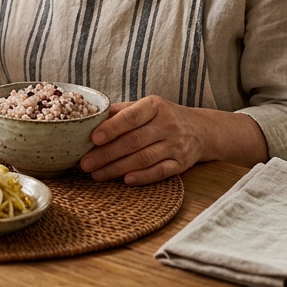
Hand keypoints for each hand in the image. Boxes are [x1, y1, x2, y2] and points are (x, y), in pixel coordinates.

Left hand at [80, 95, 205, 184]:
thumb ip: (119, 112)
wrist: (201, 129)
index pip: (131, 117)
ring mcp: (176, 145)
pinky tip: (126, 181)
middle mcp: (168, 124)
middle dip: (106, 154)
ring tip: (96, 174)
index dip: (111, 128)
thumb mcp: (145, 107)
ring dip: (117, 168)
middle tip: (85, 164)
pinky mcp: (182, 163)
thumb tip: (89, 120)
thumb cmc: (162, 117)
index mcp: (154, 106)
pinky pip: (161, 172)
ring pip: (144, 158)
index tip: (92, 138)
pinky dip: (143, 177)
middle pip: (133, 141)